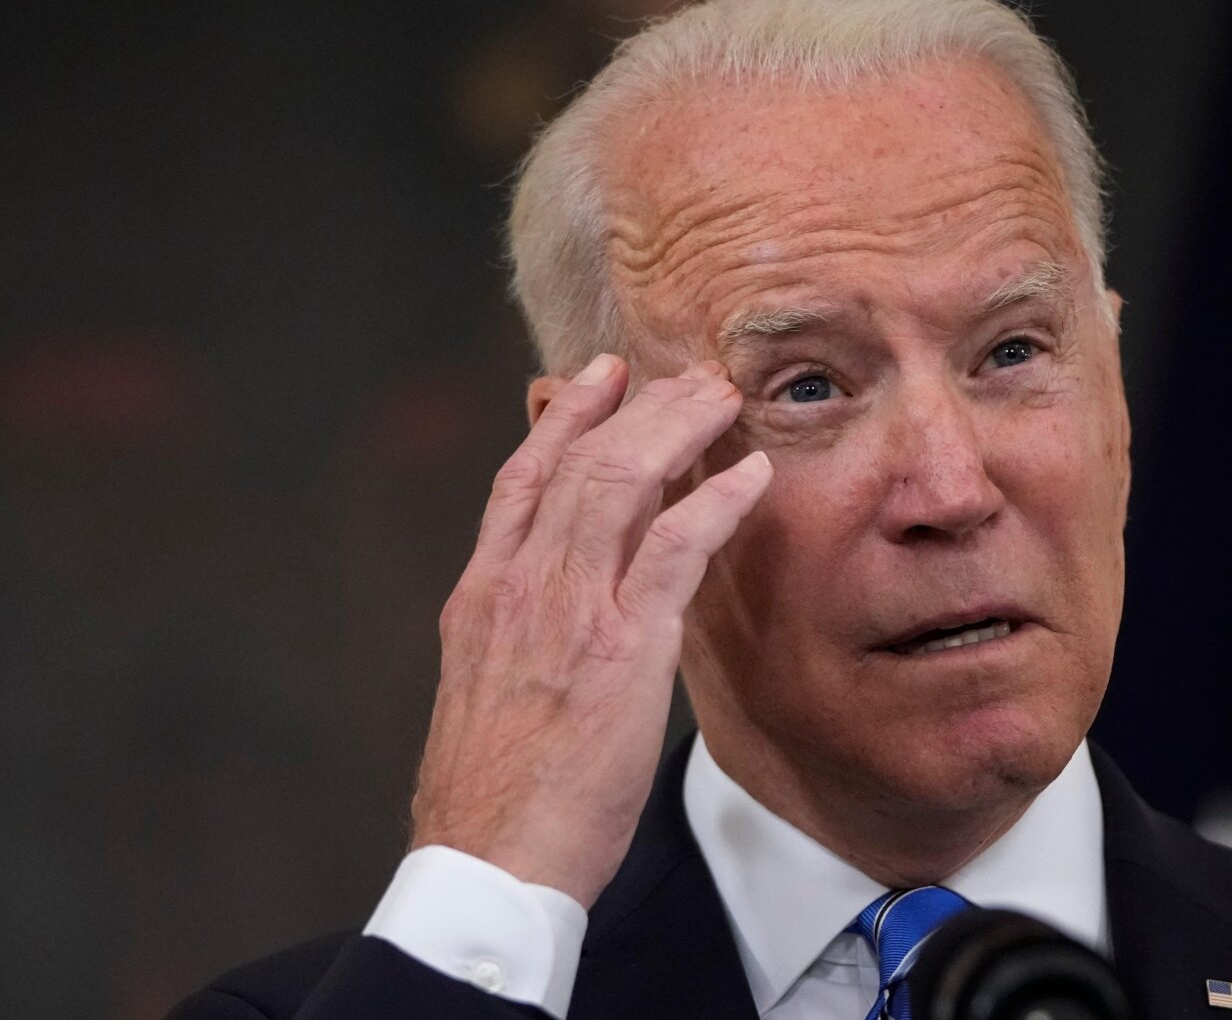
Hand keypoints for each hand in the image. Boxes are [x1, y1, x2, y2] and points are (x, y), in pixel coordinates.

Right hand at [408, 354, 771, 907]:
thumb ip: (514, 639)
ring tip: (721, 399)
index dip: (560, 421)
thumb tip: (548, 625)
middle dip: (633, 406)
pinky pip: (675, 550)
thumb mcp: (480, 693)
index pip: (520, 481)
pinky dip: (716, 503)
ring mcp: (568, 611)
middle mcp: (518, 585)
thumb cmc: (487, 795)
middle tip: (680, 374)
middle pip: (576, 462)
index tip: (593, 382)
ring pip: (620, 483)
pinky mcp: (621, 648)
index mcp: (481, 596)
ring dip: (676, 430)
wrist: (487, 857)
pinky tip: (751, 476)